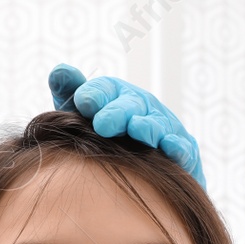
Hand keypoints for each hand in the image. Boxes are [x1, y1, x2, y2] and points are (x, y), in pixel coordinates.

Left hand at [48, 63, 204, 187]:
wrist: (140, 171)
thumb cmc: (104, 139)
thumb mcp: (81, 115)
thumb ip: (70, 92)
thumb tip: (60, 72)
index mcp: (116, 96)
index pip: (105, 90)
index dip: (95, 95)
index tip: (83, 102)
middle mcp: (142, 107)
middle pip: (131, 106)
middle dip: (118, 113)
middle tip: (103, 124)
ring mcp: (165, 127)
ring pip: (156, 125)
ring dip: (148, 128)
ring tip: (137, 130)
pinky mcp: (185, 149)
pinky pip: (182, 148)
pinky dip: (178, 148)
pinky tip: (170, 148)